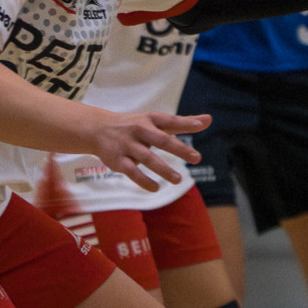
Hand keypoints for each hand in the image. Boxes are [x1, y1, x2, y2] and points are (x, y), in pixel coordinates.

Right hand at [90, 109, 206, 192]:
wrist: (98, 129)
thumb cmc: (136, 126)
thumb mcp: (157, 122)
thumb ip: (182, 123)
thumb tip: (209, 119)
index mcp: (151, 120)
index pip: (170, 121)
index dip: (186, 122)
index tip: (202, 124)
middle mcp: (139, 130)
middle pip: (161, 140)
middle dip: (179, 149)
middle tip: (197, 158)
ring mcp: (128, 146)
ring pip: (147, 158)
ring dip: (163, 169)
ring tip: (178, 180)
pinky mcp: (118, 160)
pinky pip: (132, 172)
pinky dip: (144, 181)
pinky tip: (156, 188)